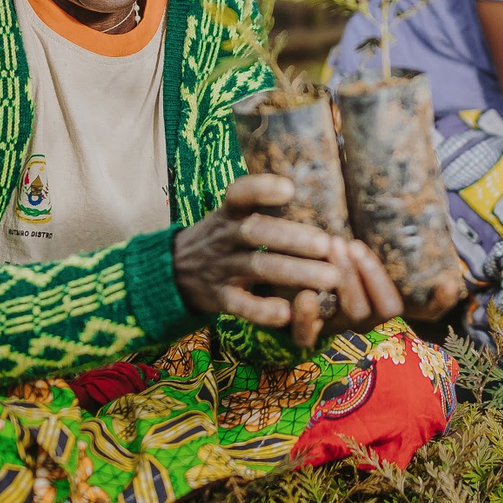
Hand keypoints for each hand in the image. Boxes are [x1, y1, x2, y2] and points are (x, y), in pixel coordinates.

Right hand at [173, 175, 400, 350]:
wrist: (173, 272)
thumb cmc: (221, 239)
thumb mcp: (231, 215)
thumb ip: (260, 205)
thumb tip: (310, 189)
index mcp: (229, 213)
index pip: (238, 194)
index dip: (261, 189)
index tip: (289, 189)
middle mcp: (224, 236)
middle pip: (255, 232)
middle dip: (291, 237)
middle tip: (326, 244)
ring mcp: (219, 267)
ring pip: (256, 267)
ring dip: (294, 272)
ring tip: (330, 278)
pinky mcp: (217, 297)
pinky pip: (240, 305)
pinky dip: (262, 310)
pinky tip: (288, 313)